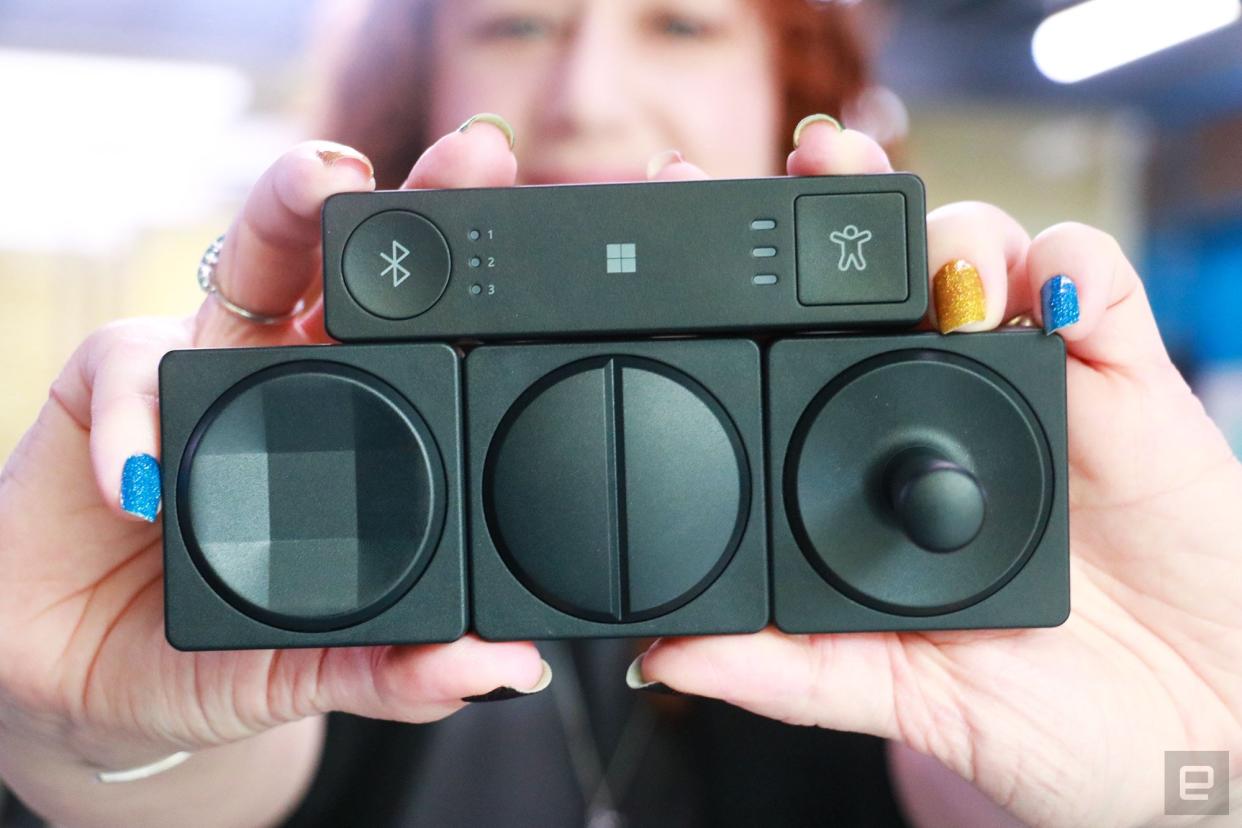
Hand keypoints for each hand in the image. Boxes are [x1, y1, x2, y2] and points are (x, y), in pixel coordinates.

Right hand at [0, 121, 545, 798]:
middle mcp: (291, 375)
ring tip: (321, 181)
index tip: (544, 248)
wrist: (92, 687)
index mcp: (363, 424)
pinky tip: (146, 476)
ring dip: (285, 213)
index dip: (484, 295)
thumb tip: (505, 669)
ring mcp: (202, 369)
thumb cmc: (215, 657)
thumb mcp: (312, 671)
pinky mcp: (111, 386)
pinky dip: (143, 414)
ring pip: (248, 264)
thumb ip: (398, 674)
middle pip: (351, 269)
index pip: (428, 342)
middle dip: (411, 205)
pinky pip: (128, 370)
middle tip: (471, 161)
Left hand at [634, 119, 1241, 826]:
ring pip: (987, 255)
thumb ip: (792, 672)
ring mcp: (1036, 386)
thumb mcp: (903, 692)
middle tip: (811, 163)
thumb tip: (669, 657)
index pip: (801, 344)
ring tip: (942, 273)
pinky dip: (1075, 273)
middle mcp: (945, 408)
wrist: (1186, 732)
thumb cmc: (1045, 712)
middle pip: (889, 273)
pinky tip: (1049, 299)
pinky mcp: (1129, 385)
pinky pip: (1102, 290)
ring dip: (955, 236)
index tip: (695, 216)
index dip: (752, 281)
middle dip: (848, 200)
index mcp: (873, 462)